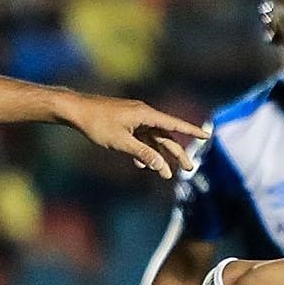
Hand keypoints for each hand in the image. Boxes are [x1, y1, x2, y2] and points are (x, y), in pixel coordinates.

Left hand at [61, 93, 207, 178]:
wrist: (76, 110)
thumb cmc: (97, 124)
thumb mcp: (121, 142)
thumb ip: (142, 153)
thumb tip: (160, 164)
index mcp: (146, 115)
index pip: (174, 124)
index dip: (191, 131)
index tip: (207, 135)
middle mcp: (144, 115)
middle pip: (165, 136)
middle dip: (176, 153)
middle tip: (188, 169)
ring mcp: (135, 119)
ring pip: (153, 139)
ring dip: (158, 156)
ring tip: (165, 174)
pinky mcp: (126, 123)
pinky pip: (141, 138)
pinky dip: (143, 151)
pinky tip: (141, 165)